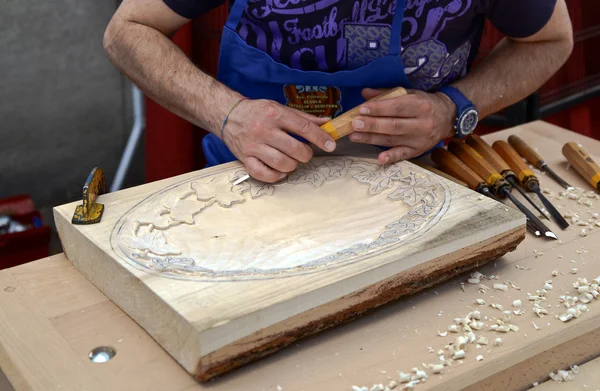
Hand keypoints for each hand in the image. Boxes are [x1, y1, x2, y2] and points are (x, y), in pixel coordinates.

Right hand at [221, 98, 335, 182]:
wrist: (228, 115)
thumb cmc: (258, 112)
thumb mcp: (280, 108)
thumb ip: (303, 118)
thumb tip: (327, 123)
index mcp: (275, 114)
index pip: (303, 128)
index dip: (320, 138)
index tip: (330, 145)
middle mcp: (264, 130)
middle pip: (295, 149)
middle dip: (306, 154)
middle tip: (304, 153)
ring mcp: (253, 146)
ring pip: (282, 163)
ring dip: (292, 165)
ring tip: (291, 160)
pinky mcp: (245, 159)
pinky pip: (263, 174)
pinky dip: (276, 176)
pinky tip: (279, 170)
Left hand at [349, 88, 456, 164]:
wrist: (448, 117)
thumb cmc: (424, 103)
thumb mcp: (410, 94)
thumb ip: (387, 93)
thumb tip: (364, 93)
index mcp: (420, 105)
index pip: (396, 107)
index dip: (378, 109)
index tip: (362, 109)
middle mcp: (421, 123)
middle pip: (393, 125)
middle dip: (372, 125)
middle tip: (355, 124)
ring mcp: (419, 139)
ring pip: (393, 139)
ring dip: (372, 138)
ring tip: (355, 136)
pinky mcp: (417, 151)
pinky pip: (403, 155)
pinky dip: (391, 157)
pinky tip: (380, 159)